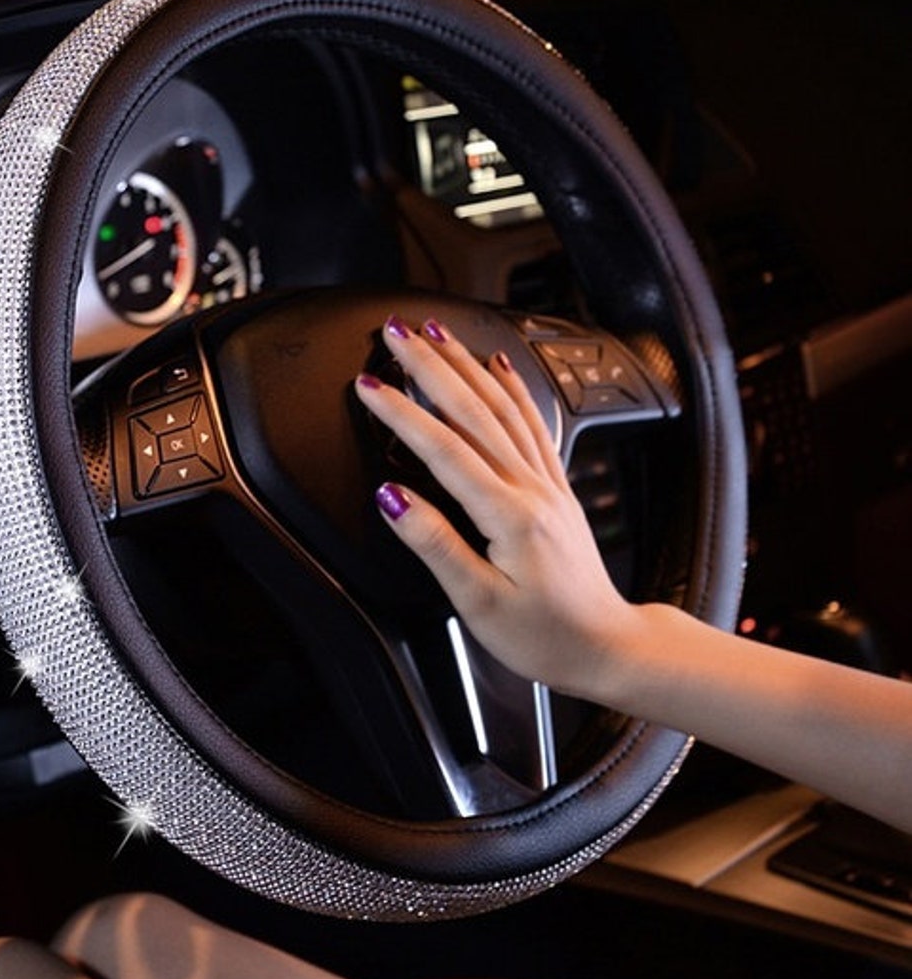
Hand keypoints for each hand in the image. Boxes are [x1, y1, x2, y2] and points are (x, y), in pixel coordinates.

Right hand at [355, 315, 636, 695]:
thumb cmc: (546, 633)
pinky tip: (499, 366)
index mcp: (507, 515)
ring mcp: (547, 484)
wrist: (608, 645)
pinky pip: (535, 423)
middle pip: (473, 410)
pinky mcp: (557, 489)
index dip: (401, 413)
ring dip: (466, 365)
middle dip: (430, 366)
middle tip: (396, 333)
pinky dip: (513, 388)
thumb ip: (435, 544)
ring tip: (436, 333)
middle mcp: (531, 488)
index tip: (369, 385)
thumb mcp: (479, 603)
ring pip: (503, 407)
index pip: (443, 449)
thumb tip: (392, 500)